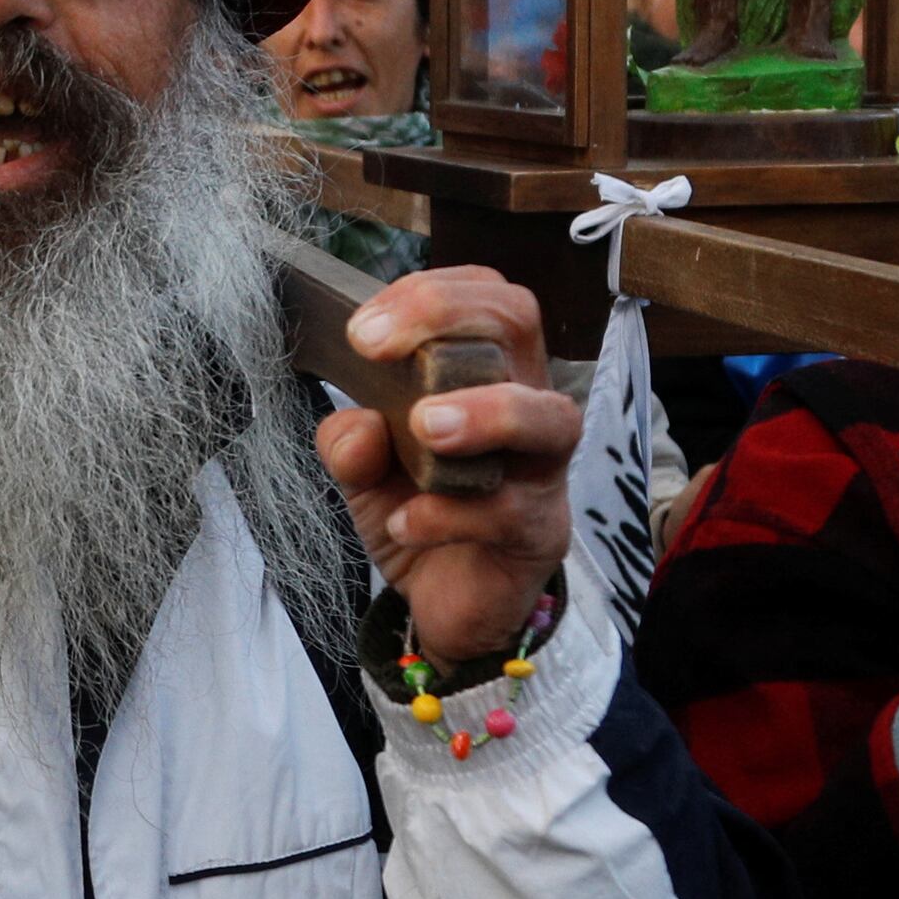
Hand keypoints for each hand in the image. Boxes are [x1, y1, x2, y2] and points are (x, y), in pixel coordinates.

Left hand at [311, 265, 577, 665]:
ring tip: (425, 428)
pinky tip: (405, 523)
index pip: (484, 294)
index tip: (362, 328)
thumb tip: (356, 427)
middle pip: (519, 323)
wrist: (445, 604)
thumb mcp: (365, 471)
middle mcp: (526, 406)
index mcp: (487, 373)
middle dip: (445, 317)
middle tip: (376, 349)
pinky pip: (507, 512)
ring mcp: (541, 471)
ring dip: (483, 411)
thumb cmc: (421, 513)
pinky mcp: (539, 533)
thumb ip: (350, 442)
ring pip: (548, 417)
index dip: (428, 294)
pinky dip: (447, 514)